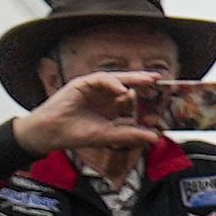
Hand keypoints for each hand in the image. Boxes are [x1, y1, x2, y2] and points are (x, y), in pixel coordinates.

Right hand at [13, 68, 173, 156]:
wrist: (52, 133)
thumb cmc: (76, 134)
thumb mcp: (109, 135)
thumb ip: (131, 134)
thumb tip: (155, 137)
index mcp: (112, 107)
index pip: (133, 99)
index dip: (147, 99)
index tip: (163, 97)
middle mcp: (105, 96)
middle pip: (128, 85)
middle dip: (143, 82)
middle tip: (159, 80)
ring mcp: (94, 89)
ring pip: (117, 79)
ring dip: (133, 79)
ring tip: (148, 80)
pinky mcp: (82, 83)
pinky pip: (101, 78)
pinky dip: (113, 82)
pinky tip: (122, 89)